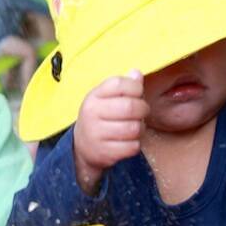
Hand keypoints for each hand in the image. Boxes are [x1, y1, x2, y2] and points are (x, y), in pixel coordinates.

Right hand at [73, 72, 146, 193]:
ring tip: (135, 127)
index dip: (135, 87)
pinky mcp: (104, 152)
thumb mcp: (106, 98)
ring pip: (134, 128)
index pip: (119, 84)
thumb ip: (123, 86)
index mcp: (94, 96)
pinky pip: (132, 146)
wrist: (81, 146)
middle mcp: (92, 113)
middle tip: (142, 112)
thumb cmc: (100, 117)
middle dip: (143, 109)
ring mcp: (96, 134)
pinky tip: (128, 141)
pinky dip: (135, 144)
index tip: (137, 93)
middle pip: (130, 107)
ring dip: (140, 128)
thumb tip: (137, 73)